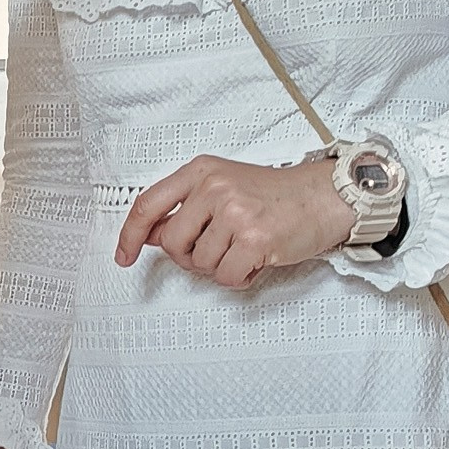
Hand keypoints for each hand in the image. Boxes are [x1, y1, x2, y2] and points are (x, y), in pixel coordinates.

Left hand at [115, 154, 352, 288]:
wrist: (325, 196)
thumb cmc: (276, 194)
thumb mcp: (224, 186)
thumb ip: (186, 208)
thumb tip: (152, 235)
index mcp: (201, 171)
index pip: (148, 205)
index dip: (130, 235)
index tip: (124, 256)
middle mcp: (215, 187)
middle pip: (173, 244)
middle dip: (190, 258)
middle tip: (216, 252)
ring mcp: (235, 212)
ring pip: (201, 264)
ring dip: (221, 267)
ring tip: (244, 248)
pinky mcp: (254, 238)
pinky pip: (227, 276)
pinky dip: (240, 277)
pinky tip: (256, 260)